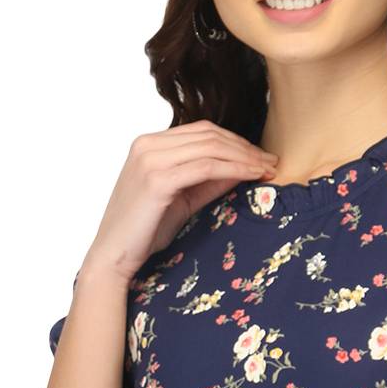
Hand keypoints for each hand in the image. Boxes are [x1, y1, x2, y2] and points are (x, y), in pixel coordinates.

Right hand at [80, 119, 278, 285]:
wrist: (114, 256)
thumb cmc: (145, 231)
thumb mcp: (183, 199)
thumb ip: (209, 181)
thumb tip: (245, 167)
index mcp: (149, 144)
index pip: (202, 131)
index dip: (236, 141)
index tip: (261, 157)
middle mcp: (147, 144)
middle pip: (209, 135)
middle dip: (245, 148)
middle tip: (272, 162)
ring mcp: (150, 159)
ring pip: (211, 148)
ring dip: (245, 157)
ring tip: (268, 170)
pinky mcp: (157, 179)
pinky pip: (207, 167)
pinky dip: (234, 169)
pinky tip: (253, 176)